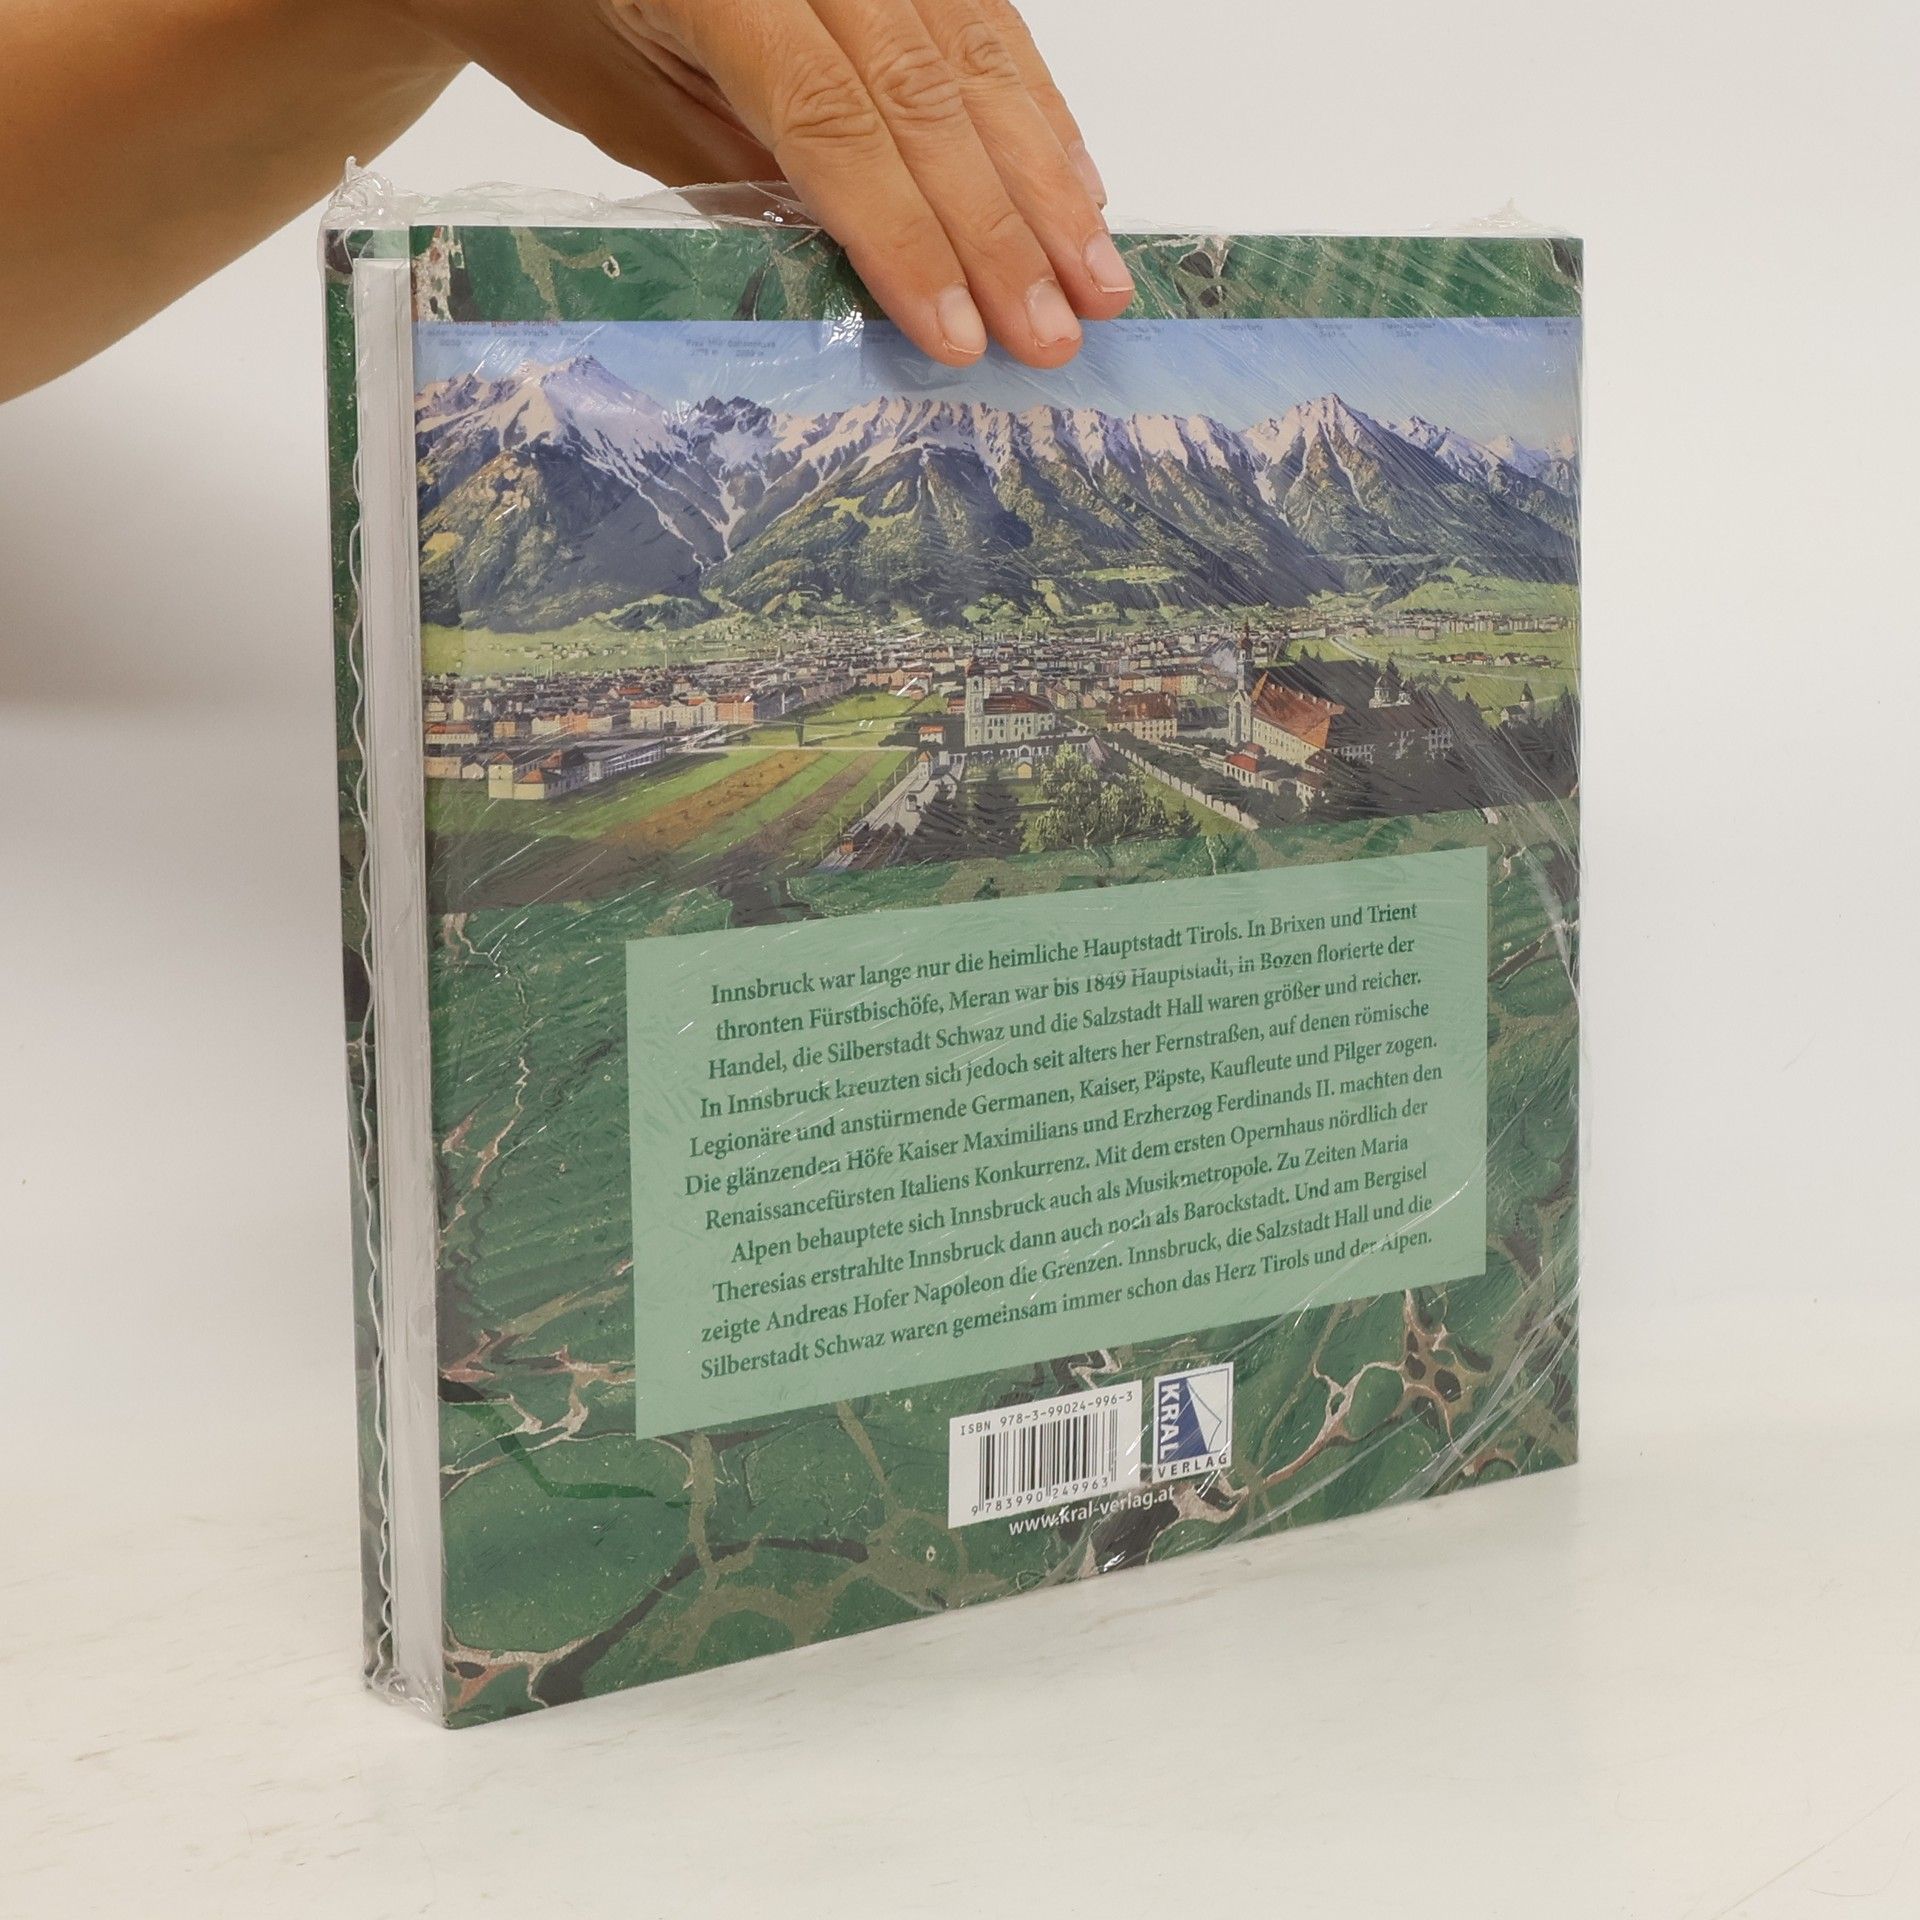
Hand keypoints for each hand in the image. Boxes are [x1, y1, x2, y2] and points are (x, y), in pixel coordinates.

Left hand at [400, 0, 1130, 365]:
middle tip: (1057, 330)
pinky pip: (982, 16)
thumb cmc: (554, 17)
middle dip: (1001, 224)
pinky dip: (1037, 109)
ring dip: (1047, 176)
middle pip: (925, 88)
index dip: (907, 236)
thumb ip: (743, 174)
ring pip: (976, 47)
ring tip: (1097, 280)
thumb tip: (871, 276)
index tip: (960, 336)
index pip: (833, 117)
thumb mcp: (622, 110)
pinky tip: (1077, 187)